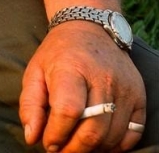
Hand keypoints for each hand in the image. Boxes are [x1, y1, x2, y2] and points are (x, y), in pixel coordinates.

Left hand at [19, 21, 146, 151]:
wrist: (89, 29)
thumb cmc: (58, 54)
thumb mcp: (35, 71)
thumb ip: (30, 104)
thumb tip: (32, 137)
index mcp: (71, 67)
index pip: (68, 110)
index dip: (57, 134)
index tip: (48, 143)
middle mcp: (102, 77)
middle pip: (92, 129)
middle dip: (74, 149)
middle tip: (62, 150)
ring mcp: (124, 87)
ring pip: (112, 135)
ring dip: (93, 149)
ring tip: (77, 145)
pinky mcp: (139, 95)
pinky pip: (133, 133)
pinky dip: (116, 145)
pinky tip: (99, 142)